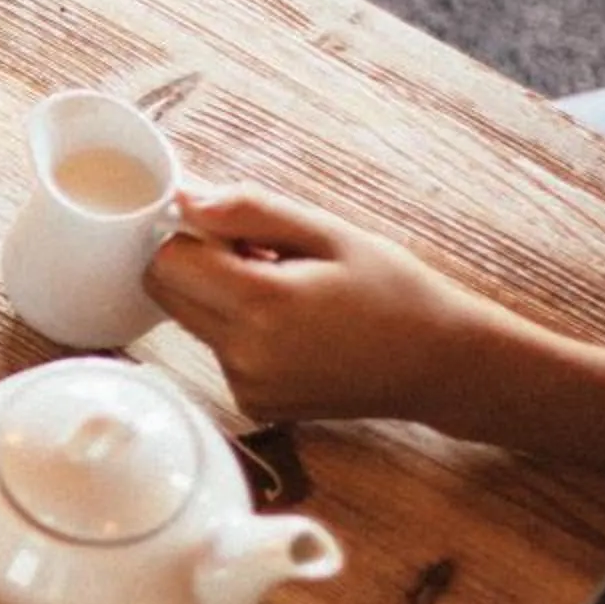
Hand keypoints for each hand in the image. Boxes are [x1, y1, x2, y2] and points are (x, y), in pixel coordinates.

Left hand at [142, 181, 503, 421]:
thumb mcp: (328, 233)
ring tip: (289, 292)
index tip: (235, 231)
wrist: (437, 363)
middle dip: (198, 265)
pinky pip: (218, 351)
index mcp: (262, 305)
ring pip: (191, 321)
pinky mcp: (252, 404)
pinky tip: (293, 327)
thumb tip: (186, 199)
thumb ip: (250, 212)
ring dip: (220, 298)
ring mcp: (246, 387)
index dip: (192, 235)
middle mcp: (244, 355)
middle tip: (263, 257)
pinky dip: (240, 331)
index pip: (168, 261)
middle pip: (167, 294)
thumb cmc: (391, 289)